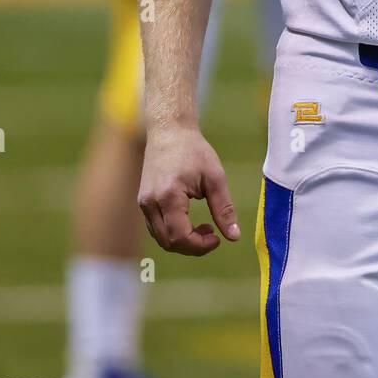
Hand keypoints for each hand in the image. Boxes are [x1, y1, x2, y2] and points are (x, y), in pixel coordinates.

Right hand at [138, 125, 239, 255]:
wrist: (169, 131)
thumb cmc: (194, 150)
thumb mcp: (215, 177)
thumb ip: (223, 208)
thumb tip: (234, 236)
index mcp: (168, 196)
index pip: (180, 237)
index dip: (200, 245)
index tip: (217, 238)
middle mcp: (150, 203)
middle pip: (168, 242)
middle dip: (193, 246)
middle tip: (213, 233)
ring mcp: (144, 203)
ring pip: (160, 238)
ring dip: (182, 241)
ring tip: (204, 227)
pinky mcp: (143, 202)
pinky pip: (156, 228)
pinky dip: (173, 233)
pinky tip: (188, 222)